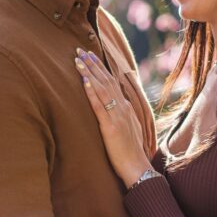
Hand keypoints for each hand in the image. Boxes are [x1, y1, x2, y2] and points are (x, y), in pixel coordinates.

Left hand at [75, 49, 150, 186]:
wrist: (137, 167)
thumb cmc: (131, 152)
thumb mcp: (128, 128)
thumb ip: (121, 115)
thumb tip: (115, 106)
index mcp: (126, 107)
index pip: (112, 82)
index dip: (100, 68)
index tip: (90, 55)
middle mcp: (123, 107)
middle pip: (106, 80)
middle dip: (93, 63)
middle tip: (80, 49)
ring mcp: (117, 115)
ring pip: (102, 88)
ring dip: (90, 72)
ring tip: (78, 59)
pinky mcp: (110, 126)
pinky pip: (99, 105)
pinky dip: (91, 91)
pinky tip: (84, 80)